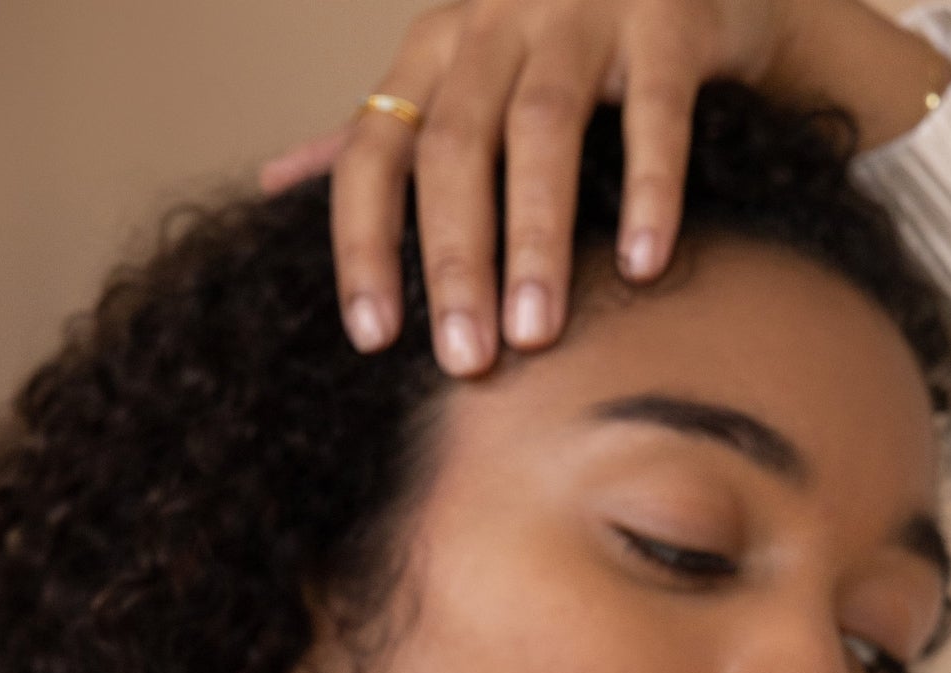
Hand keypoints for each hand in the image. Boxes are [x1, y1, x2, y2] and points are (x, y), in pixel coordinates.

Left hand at [260, 0, 803, 375]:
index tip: (372, 338)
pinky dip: (650, 188)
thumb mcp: (467, 77)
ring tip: (538, 331)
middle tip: (467, 360)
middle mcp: (497, 19)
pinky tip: (643, 264)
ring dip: (536, 237)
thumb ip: (392, 131)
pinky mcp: (670, 19)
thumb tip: (279, 181)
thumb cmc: (572, 47)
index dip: (365, 243)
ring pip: (543, 129)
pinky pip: (655, 110)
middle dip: (456, 261)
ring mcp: (583, 9)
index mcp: (438, 48)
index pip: (374, 149)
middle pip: (454, 146)